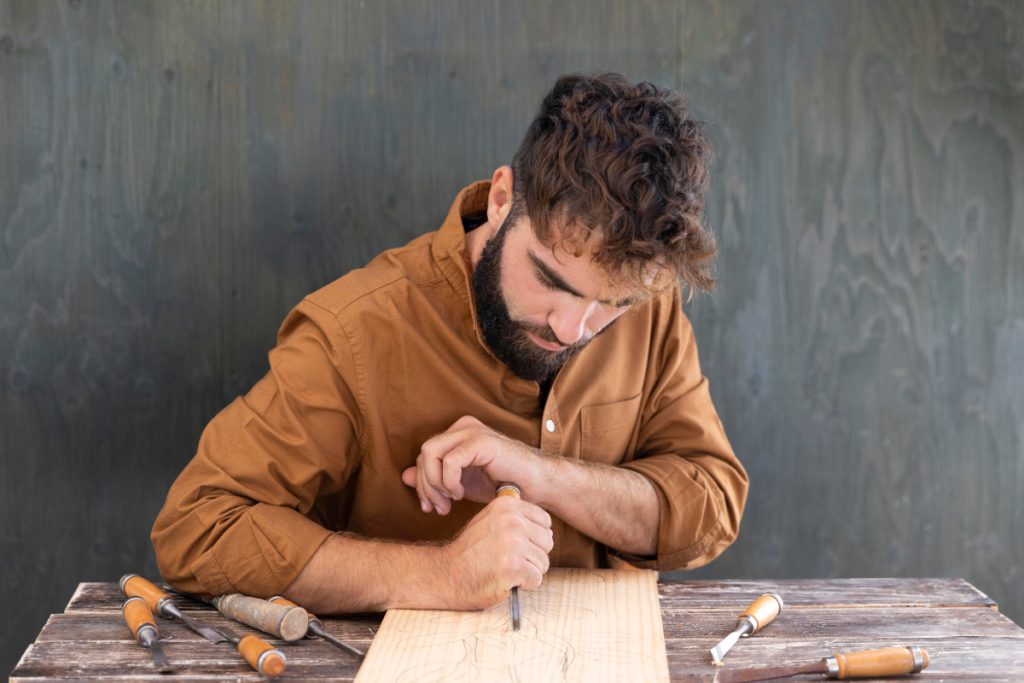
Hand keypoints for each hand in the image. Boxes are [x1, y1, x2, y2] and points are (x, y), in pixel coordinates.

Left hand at [401, 416, 544, 514]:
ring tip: (449, 501)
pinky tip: (460, 493)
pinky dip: (449, 481)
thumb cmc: (503, 484)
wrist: (536, 486)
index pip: (424, 454)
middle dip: (425, 485)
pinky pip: (449, 461)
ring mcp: (472, 431)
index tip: (431, 507)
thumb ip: (434, 478)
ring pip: (430, 453)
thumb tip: (405, 476)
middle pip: (423, 453)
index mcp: (458, 434)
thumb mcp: (461, 485)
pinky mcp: (481, 441)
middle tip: (438, 508)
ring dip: (435, 483)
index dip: (422, 482)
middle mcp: (463, 427)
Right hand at [438, 494, 552, 609]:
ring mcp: (512, 543)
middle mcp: (511, 520)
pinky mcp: (512, 567)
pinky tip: (507, 580)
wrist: (447, 575)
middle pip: (547, 542)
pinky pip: (536, 578)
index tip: (516, 545)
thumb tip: (545, 523)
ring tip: (506, 569)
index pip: (545, 522)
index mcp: (507, 505)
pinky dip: (525, 584)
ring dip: (529, 571)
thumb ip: (514, 517)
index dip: (534, 538)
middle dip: (533, 556)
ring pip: (543, 562)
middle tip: (510, 560)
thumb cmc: (471, 551)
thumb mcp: (489, 521)